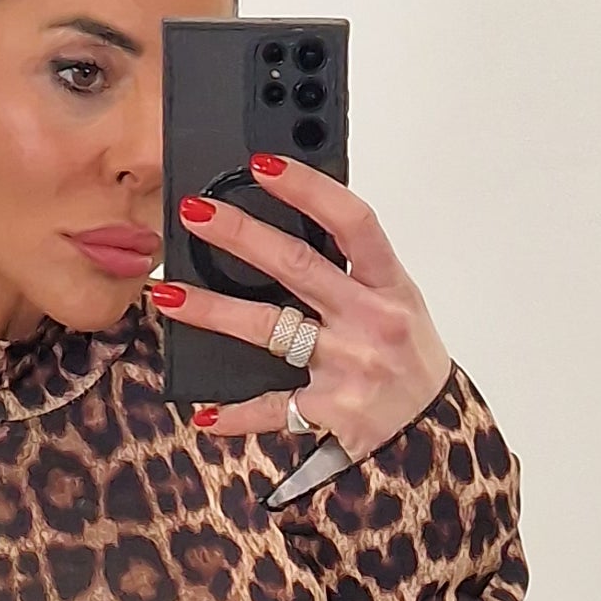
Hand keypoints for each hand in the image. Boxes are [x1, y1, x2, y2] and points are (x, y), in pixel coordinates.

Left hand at [152, 155, 452, 461]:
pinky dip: (236, 413)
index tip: (264, 165)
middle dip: (241, 234)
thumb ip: (352, 271)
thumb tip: (294, 226)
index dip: (307, 188)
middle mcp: (370, 320)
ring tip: (167, 294)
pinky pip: (272, 408)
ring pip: (269, 330)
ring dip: (212, 311)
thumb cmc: (411, 362)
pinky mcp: (330, 409)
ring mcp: (348, 366)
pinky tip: (205, 411)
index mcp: (390, 285)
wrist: (432, 434)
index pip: (351, 222)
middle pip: (296, 267)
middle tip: (197, 212)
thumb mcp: (396, 304)